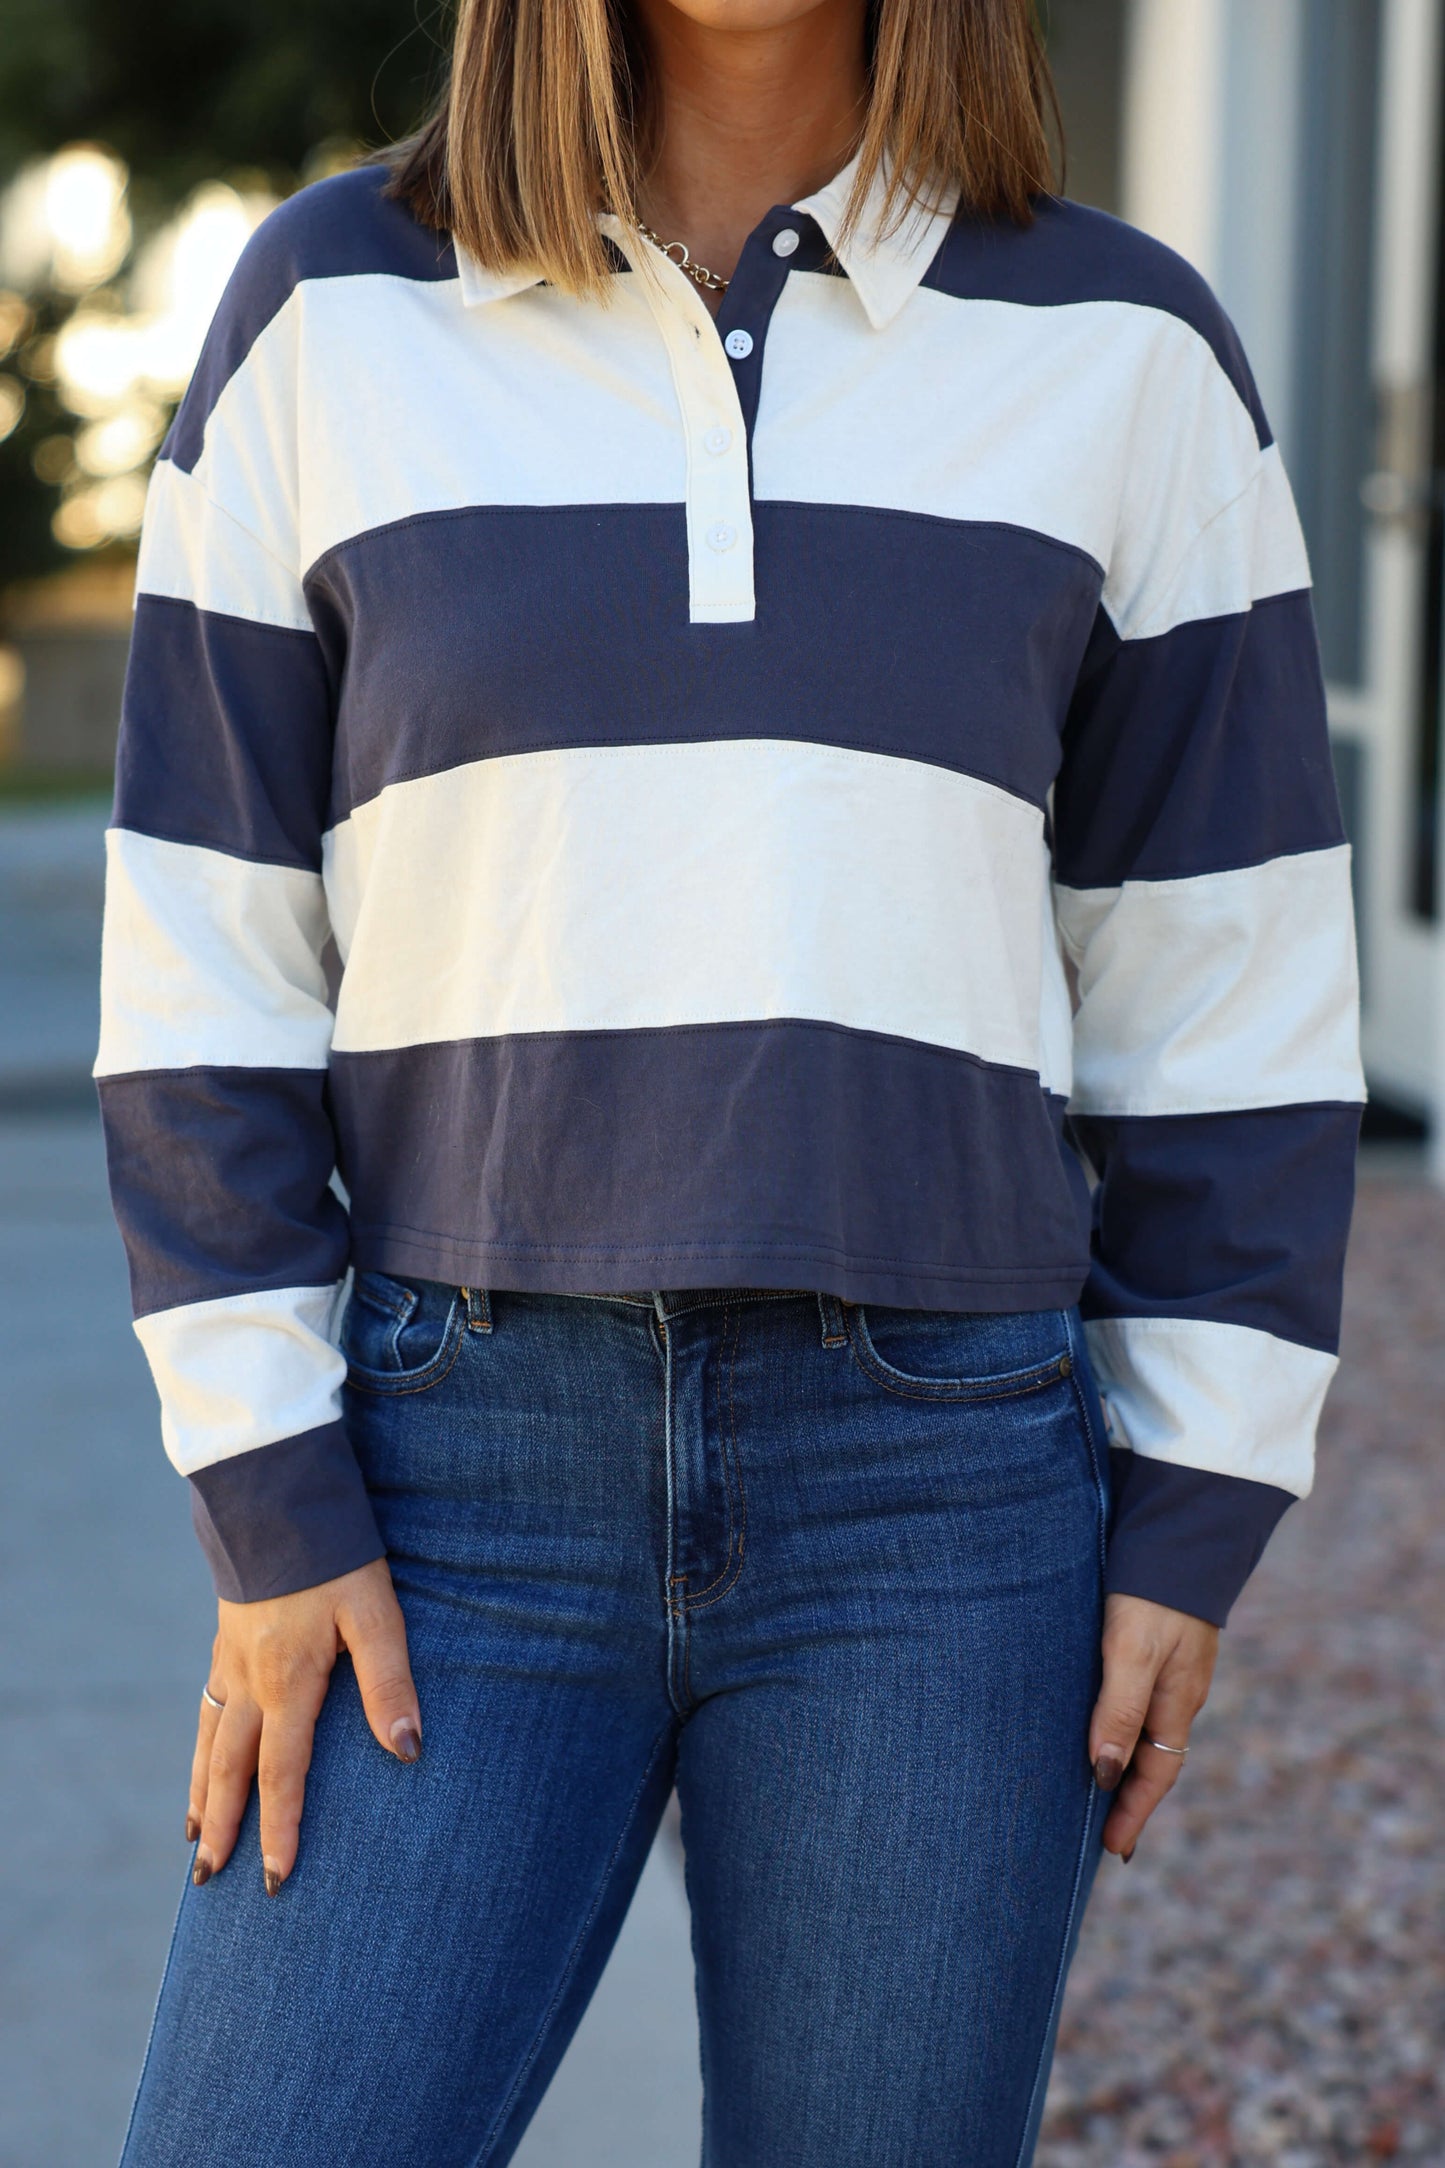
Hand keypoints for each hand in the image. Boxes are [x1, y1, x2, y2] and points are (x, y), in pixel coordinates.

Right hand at [186, 1557, 419, 1895]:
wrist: (278, 1496)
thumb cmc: (336, 1555)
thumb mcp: (376, 1614)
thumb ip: (389, 1683)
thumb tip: (407, 1751)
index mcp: (288, 1682)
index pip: (282, 1774)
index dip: (279, 1829)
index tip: (276, 1880)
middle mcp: (250, 1680)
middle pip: (229, 1770)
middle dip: (224, 1828)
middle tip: (210, 1881)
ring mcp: (230, 1659)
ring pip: (209, 1742)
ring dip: (202, 1795)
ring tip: (196, 1840)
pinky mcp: (226, 1638)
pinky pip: (206, 1709)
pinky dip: (200, 1747)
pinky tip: (204, 1758)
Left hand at [1088, 1592, 1217, 1859]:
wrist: (1180, 1532)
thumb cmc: (1152, 1594)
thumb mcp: (1131, 1653)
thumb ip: (1118, 1710)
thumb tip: (1103, 1774)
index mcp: (1176, 1702)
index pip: (1156, 1775)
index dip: (1134, 1813)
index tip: (1114, 1852)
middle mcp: (1177, 1692)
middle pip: (1153, 1759)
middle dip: (1129, 1797)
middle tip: (1101, 1833)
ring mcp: (1171, 1668)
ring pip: (1146, 1729)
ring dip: (1124, 1761)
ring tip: (1095, 1787)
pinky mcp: (1158, 1643)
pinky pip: (1139, 1700)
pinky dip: (1123, 1725)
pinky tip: (1101, 1722)